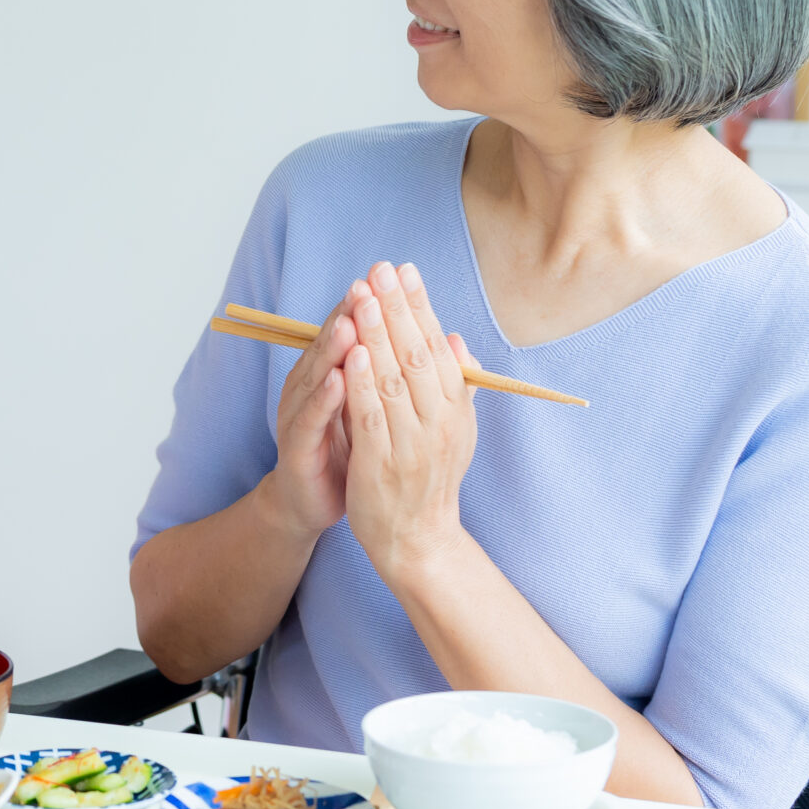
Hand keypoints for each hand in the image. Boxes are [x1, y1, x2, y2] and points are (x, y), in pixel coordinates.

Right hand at [260, 281, 370, 536]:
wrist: (314, 502)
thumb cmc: (350, 449)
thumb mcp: (376, 406)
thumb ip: (395, 372)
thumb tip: (436, 338)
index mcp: (333, 372)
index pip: (353, 329)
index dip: (373, 304)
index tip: (395, 276)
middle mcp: (310, 384)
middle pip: (331, 342)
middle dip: (351, 313)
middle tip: (368, 285)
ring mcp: (299, 412)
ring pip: (317, 373)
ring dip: (334, 348)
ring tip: (353, 323)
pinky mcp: (296, 444)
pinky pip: (311, 417)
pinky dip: (324, 398)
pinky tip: (338, 381)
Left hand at [339, 261, 477, 578]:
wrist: (416, 539)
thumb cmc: (429, 478)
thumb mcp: (453, 429)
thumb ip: (455, 384)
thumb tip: (456, 338)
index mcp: (455, 408)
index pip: (437, 345)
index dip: (419, 306)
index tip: (403, 270)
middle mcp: (438, 421)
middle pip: (417, 354)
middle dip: (396, 308)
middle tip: (380, 269)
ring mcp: (410, 443)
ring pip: (393, 379)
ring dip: (376, 335)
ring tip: (363, 296)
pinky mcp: (380, 463)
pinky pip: (371, 416)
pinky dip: (362, 383)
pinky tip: (352, 353)